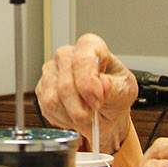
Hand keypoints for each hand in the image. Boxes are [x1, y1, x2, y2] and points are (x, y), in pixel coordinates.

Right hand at [35, 33, 136, 152]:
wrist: (106, 112)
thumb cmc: (116, 95)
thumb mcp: (125, 91)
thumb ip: (115, 87)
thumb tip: (103, 83)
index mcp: (90, 47)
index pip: (82, 59)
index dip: (88, 83)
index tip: (98, 100)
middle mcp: (67, 55)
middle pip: (65, 84)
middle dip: (80, 108)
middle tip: (93, 114)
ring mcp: (51, 71)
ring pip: (52, 99)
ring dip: (72, 116)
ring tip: (85, 116)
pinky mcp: (42, 89)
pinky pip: (46, 108)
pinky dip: (63, 119)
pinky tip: (74, 115)